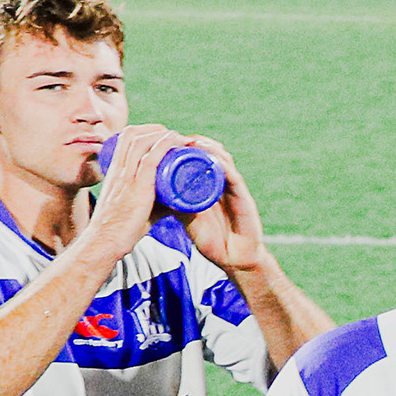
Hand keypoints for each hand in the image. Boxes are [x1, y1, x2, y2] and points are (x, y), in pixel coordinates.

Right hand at [82, 122, 192, 265]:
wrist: (106, 242)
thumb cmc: (123, 229)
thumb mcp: (139, 208)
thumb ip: (157, 204)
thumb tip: (178, 203)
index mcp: (115, 172)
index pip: (125, 140)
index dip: (144, 132)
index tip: (162, 136)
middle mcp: (118, 170)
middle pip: (133, 135)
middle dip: (155, 129)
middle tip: (174, 135)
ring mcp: (126, 177)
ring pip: (141, 142)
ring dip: (162, 134)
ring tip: (180, 137)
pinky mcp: (136, 187)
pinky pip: (149, 158)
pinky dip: (163, 145)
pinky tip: (175, 140)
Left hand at [172, 132, 268, 275]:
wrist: (234, 259)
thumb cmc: (212, 241)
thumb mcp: (188, 218)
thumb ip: (175, 204)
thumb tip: (152, 191)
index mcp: (212, 185)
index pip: (202, 158)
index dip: (188, 146)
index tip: (169, 139)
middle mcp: (225, 182)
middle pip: (213, 154)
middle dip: (196, 142)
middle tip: (178, 137)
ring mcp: (235, 188)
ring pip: (223, 160)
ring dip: (209, 148)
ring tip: (192, 141)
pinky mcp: (243, 197)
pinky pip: (233, 176)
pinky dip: (222, 165)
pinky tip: (212, 157)